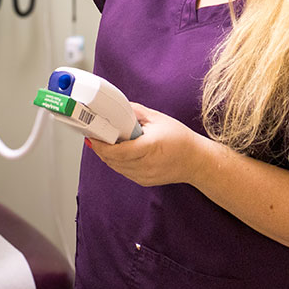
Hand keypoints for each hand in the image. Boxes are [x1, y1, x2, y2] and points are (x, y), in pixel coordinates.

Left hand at [87, 103, 204, 186]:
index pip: (118, 151)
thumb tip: (117, 107)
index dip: (102, 145)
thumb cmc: (180, 138)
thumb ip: (135, 112)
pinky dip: (117, 162)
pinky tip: (116, 152)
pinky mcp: (144, 181)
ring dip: (107, 156)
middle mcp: (146, 165)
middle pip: (113, 160)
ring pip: (116, 167)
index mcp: (150, 147)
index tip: (93, 136)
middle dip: (100, 149)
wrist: (196, 161)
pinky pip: (124, 172)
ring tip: (102, 142)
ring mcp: (145, 176)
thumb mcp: (158, 118)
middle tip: (94, 136)